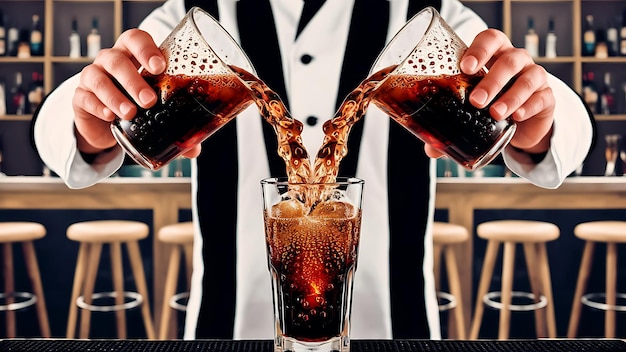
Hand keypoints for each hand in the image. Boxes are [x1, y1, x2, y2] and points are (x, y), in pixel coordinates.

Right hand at [72, 28, 200, 157]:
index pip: (135, 39)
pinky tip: (109, 116)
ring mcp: (92, 77)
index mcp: (132, 56)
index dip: (146, 49)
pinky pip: (85, 98)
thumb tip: (194, 151)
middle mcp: (110, 61)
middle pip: (116, 59)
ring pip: (97, 77)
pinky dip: (98, 106)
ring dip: (115, 96)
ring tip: (131, 113)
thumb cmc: (136, 105)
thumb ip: (176, 125)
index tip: (160, 67)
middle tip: (149, 100)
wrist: (106, 124)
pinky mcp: (80, 98)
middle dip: (133, 80)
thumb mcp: (156, 109)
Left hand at [424, 28, 553, 159]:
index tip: (465, 67)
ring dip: (510, 96)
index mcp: (495, 55)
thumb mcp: (471, 109)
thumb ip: (450, 123)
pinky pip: (541, 98)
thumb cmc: (491, 104)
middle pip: (509, 60)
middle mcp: (517, 61)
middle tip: (476, 101)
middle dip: (492, 80)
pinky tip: (517, 117)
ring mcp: (535, 77)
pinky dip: (528, 107)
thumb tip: (431, 150)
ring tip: (494, 113)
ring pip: (529, 78)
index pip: (490, 39)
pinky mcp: (546, 98)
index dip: (480, 50)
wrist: (522, 122)